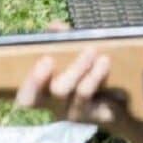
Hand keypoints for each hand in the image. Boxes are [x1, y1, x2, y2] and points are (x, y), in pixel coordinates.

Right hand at [15, 48, 130, 130]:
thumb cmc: (75, 71)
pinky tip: (115, 81)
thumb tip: (56, 26)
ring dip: (94, 75)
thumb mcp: (64, 55)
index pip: (27, 96)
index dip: (34, 81)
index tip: (47, 59)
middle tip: (90, 50)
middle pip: (59, 90)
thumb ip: (57, 40)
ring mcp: (76, 113)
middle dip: (75, 68)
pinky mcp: (97, 116)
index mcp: (41, 93)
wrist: (104, 101)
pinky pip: (103, 105)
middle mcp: (56, 106)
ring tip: (104, 59)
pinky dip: (109, 91)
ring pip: (82, 95)